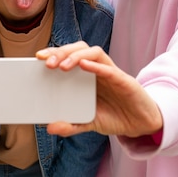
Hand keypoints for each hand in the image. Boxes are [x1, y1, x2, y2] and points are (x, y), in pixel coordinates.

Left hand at [36, 42, 161, 137]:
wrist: (141, 124)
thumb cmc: (115, 117)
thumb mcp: (88, 124)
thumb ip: (70, 125)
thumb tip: (50, 127)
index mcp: (86, 76)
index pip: (68, 56)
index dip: (53, 53)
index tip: (37, 58)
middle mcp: (97, 69)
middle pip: (78, 49)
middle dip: (61, 52)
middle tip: (46, 62)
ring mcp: (110, 72)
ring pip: (93, 52)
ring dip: (76, 56)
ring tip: (62, 66)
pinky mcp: (123, 79)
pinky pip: (109, 68)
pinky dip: (96, 65)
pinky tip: (84, 65)